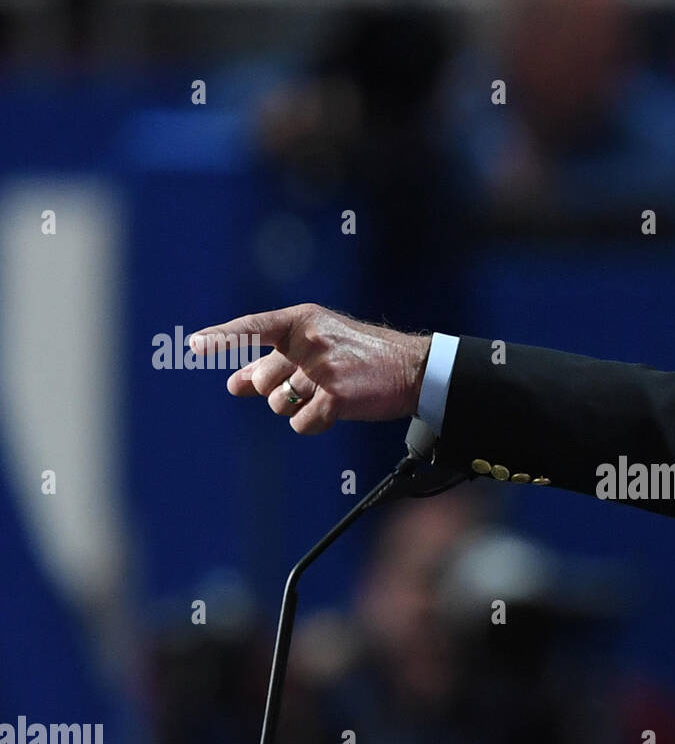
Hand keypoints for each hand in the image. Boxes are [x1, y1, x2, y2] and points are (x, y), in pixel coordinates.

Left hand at [189, 303, 431, 435]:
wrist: (411, 369)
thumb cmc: (361, 357)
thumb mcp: (316, 347)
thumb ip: (273, 361)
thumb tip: (234, 382)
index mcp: (303, 320)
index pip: (253, 327)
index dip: (222, 337)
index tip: (195, 346)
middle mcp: (310, 340)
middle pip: (262, 380)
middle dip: (277, 390)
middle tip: (309, 384)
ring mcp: (323, 368)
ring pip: (279, 404)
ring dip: (297, 407)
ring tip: (327, 394)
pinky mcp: (337, 397)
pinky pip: (301, 423)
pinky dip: (313, 423)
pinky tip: (335, 411)